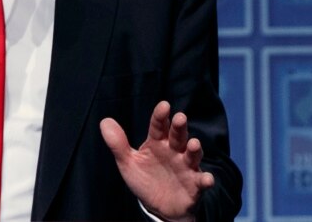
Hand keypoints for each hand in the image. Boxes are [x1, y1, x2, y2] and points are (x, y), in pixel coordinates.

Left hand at [100, 101, 213, 221]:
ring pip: (192, 155)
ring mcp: (186, 167)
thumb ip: (118, 144)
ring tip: (193, 144)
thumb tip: (104, 121)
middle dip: (179, 127)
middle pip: (177, 136)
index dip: (160, 116)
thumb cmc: (146, 180)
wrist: (159, 206)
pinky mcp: (194, 185)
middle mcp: (174, 151)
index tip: (164, 106)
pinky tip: (206, 179)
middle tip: (180, 117)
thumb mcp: (129, 163)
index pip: (158, 127)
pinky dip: (205, 180)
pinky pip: (201, 181)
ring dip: (194, 149)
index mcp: (157, 143)